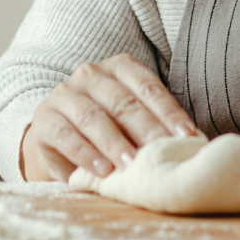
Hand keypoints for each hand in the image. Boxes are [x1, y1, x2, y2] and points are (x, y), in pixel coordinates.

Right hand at [21, 54, 198, 181]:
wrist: (60, 141)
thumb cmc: (108, 130)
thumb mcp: (132, 122)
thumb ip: (155, 125)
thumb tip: (193, 144)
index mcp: (119, 68)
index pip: (148, 87)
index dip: (169, 112)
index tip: (187, 136)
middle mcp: (90, 75)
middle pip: (123, 102)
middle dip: (146, 130)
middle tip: (163, 153)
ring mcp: (64, 94)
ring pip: (94, 117)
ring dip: (115, 143)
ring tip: (132, 165)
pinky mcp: (45, 119)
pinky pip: (67, 135)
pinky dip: (86, 154)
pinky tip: (103, 171)